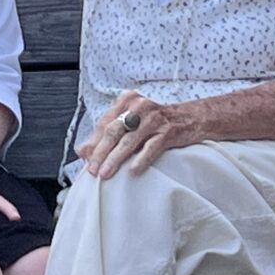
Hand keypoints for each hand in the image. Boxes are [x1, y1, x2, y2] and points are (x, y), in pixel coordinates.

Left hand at [75, 92, 197, 179]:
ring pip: (129, 141)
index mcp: (127, 101)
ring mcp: (154, 119)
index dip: (94, 142)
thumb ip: (107, 134)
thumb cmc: (157, 121)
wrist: (191, 117)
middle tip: (92, 169)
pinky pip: (151, 147)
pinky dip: (141, 159)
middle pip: (114, 131)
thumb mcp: (131, 122)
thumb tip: (82, 151)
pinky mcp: (168, 131)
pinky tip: (133, 170)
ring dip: (115, 159)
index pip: (105, 123)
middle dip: (101, 152)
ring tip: (106, 173)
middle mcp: (139, 106)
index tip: (85, 158)